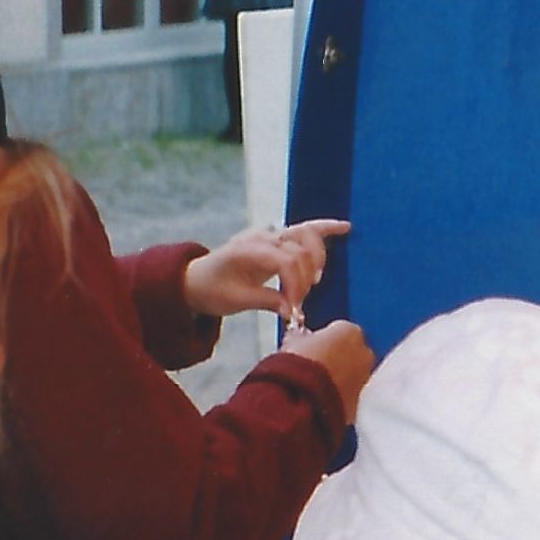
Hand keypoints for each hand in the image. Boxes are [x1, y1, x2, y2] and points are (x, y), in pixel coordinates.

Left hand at [181, 219, 350, 323]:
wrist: (194, 280)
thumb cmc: (212, 290)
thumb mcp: (236, 300)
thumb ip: (268, 301)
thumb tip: (293, 311)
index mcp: (248, 250)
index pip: (287, 262)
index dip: (297, 286)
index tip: (296, 308)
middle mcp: (261, 237)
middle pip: (300, 250)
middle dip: (306, 278)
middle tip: (299, 301)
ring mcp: (269, 234)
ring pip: (306, 236)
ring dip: (317, 258)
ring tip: (315, 280)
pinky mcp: (276, 237)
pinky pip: (304, 228)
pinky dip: (324, 228)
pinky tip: (345, 228)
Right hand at [283, 319, 373, 418]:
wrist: (302, 401)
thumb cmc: (297, 369)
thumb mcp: (292, 343)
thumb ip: (301, 337)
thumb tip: (297, 338)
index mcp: (350, 332)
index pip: (338, 329)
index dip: (322, 338)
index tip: (310, 345)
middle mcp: (364, 353)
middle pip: (350, 351)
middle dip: (334, 356)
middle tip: (313, 365)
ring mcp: (364, 378)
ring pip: (352, 373)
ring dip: (338, 376)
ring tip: (314, 383)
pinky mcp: (359, 401)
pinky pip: (349, 393)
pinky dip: (338, 394)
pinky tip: (320, 397)